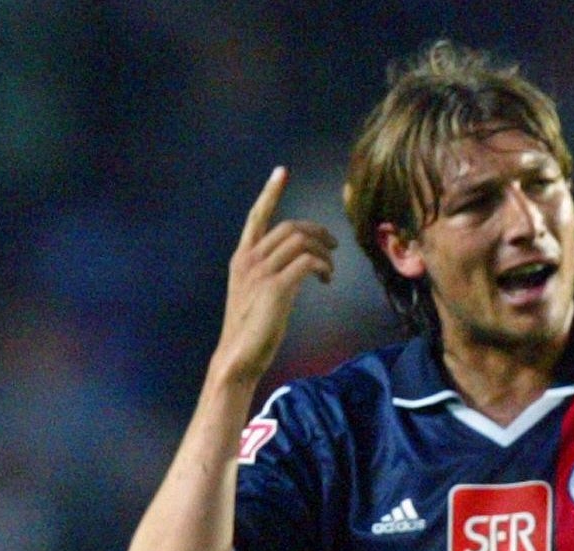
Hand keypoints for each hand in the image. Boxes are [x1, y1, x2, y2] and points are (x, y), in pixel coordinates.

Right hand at [214, 167, 335, 382]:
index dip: (270, 192)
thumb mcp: (257, 292)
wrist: (239, 357)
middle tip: (334, 246)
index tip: (281, 171)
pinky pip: (308, 261)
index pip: (256, 216)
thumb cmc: (252, 328)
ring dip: (325, 252)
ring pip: (302, 241)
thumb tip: (299, 262)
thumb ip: (271, 272)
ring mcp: (261, 272)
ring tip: (330, 271)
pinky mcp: (276, 288)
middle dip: (318, 231)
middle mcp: (248, 259)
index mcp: (242, 258)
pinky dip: (323, 266)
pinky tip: (326, 280)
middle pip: (291, 226)